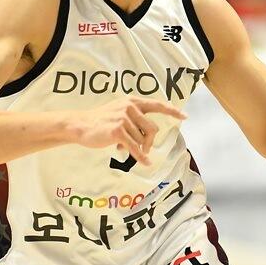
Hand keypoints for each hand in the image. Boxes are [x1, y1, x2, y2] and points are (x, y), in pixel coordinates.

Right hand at [71, 97, 186, 165]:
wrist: (81, 126)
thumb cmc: (100, 122)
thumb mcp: (119, 113)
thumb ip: (135, 120)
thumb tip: (148, 139)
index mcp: (132, 101)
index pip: (157, 104)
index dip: (172, 111)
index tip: (184, 117)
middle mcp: (129, 107)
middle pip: (152, 129)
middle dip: (150, 142)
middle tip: (144, 149)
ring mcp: (124, 118)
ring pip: (141, 140)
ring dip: (136, 147)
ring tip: (121, 146)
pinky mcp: (118, 131)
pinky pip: (134, 148)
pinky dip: (140, 157)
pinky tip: (145, 163)